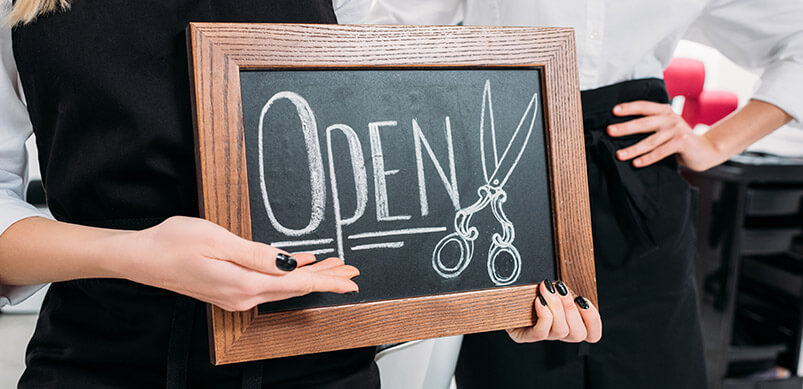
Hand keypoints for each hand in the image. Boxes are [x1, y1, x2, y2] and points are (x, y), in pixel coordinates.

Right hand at [115, 216, 358, 311]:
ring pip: (285, 287)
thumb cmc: (173, 243)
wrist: (140, 257)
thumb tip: (288, 263)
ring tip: (334, 268)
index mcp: (245, 285)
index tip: (350, 278)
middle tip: (351, 271)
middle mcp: (243, 297)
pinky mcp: (229, 290)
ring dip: (310, 276)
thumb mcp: (218, 240)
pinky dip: (289, 275)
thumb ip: (256, 254)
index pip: (297, 283)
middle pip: (296, 288)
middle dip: (327, 278)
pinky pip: (269, 284)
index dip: (328, 279)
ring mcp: (236, 296)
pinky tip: (299, 266)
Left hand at [506, 280, 600, 343]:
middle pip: (578, 334)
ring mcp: (541, 336)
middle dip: (571, 308)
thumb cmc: (529, 289)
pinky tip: (538, 301)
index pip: (592, 334)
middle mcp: (557, 332)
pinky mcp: (524, 336)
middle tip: (561, 288)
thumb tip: (567, 288)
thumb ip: (564, 291)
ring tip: (547, 289)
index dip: (593, 320)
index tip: (583, 300)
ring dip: (557, 307)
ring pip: (561, 332)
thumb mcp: (552, 288)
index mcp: (568, 322)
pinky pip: (540, 333)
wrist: (499, 295)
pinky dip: (543, 315)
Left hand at [608, 101, 726, 170]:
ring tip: (619, 155)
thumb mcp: (666, 127)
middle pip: (644, 123)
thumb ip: (651, 124)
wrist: (706, 149)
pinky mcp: (682, 143)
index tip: (613, 111)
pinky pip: (661, 152)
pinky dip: (648, 158)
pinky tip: (636, 163)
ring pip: (650, 141)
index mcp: (664, 111)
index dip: (629, 108)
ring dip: (633, 149)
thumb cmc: (679, 139)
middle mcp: (670, 118)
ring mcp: (676, 130)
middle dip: (625, 127)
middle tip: (609, 131)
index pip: (644, 106)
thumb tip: (621, 129)